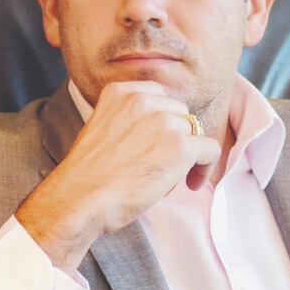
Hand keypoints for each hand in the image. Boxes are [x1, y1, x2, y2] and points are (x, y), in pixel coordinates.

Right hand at [15, 81, 220, 271]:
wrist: (80, 198)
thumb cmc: (87, 176)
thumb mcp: (101, 128)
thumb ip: (128, 119)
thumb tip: (155, 132)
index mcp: (120, 92)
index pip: (159, 97)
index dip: (163, 121)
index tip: (158, 142)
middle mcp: (143, 100)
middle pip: (179, 113)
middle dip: (174, 136)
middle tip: (160, 164)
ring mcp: (163, 121)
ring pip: (194, 131)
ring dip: (186, 154)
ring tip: (166, 177)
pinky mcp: (180, 145)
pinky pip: (210, 149)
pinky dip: (205, 167)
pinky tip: (191, 183)